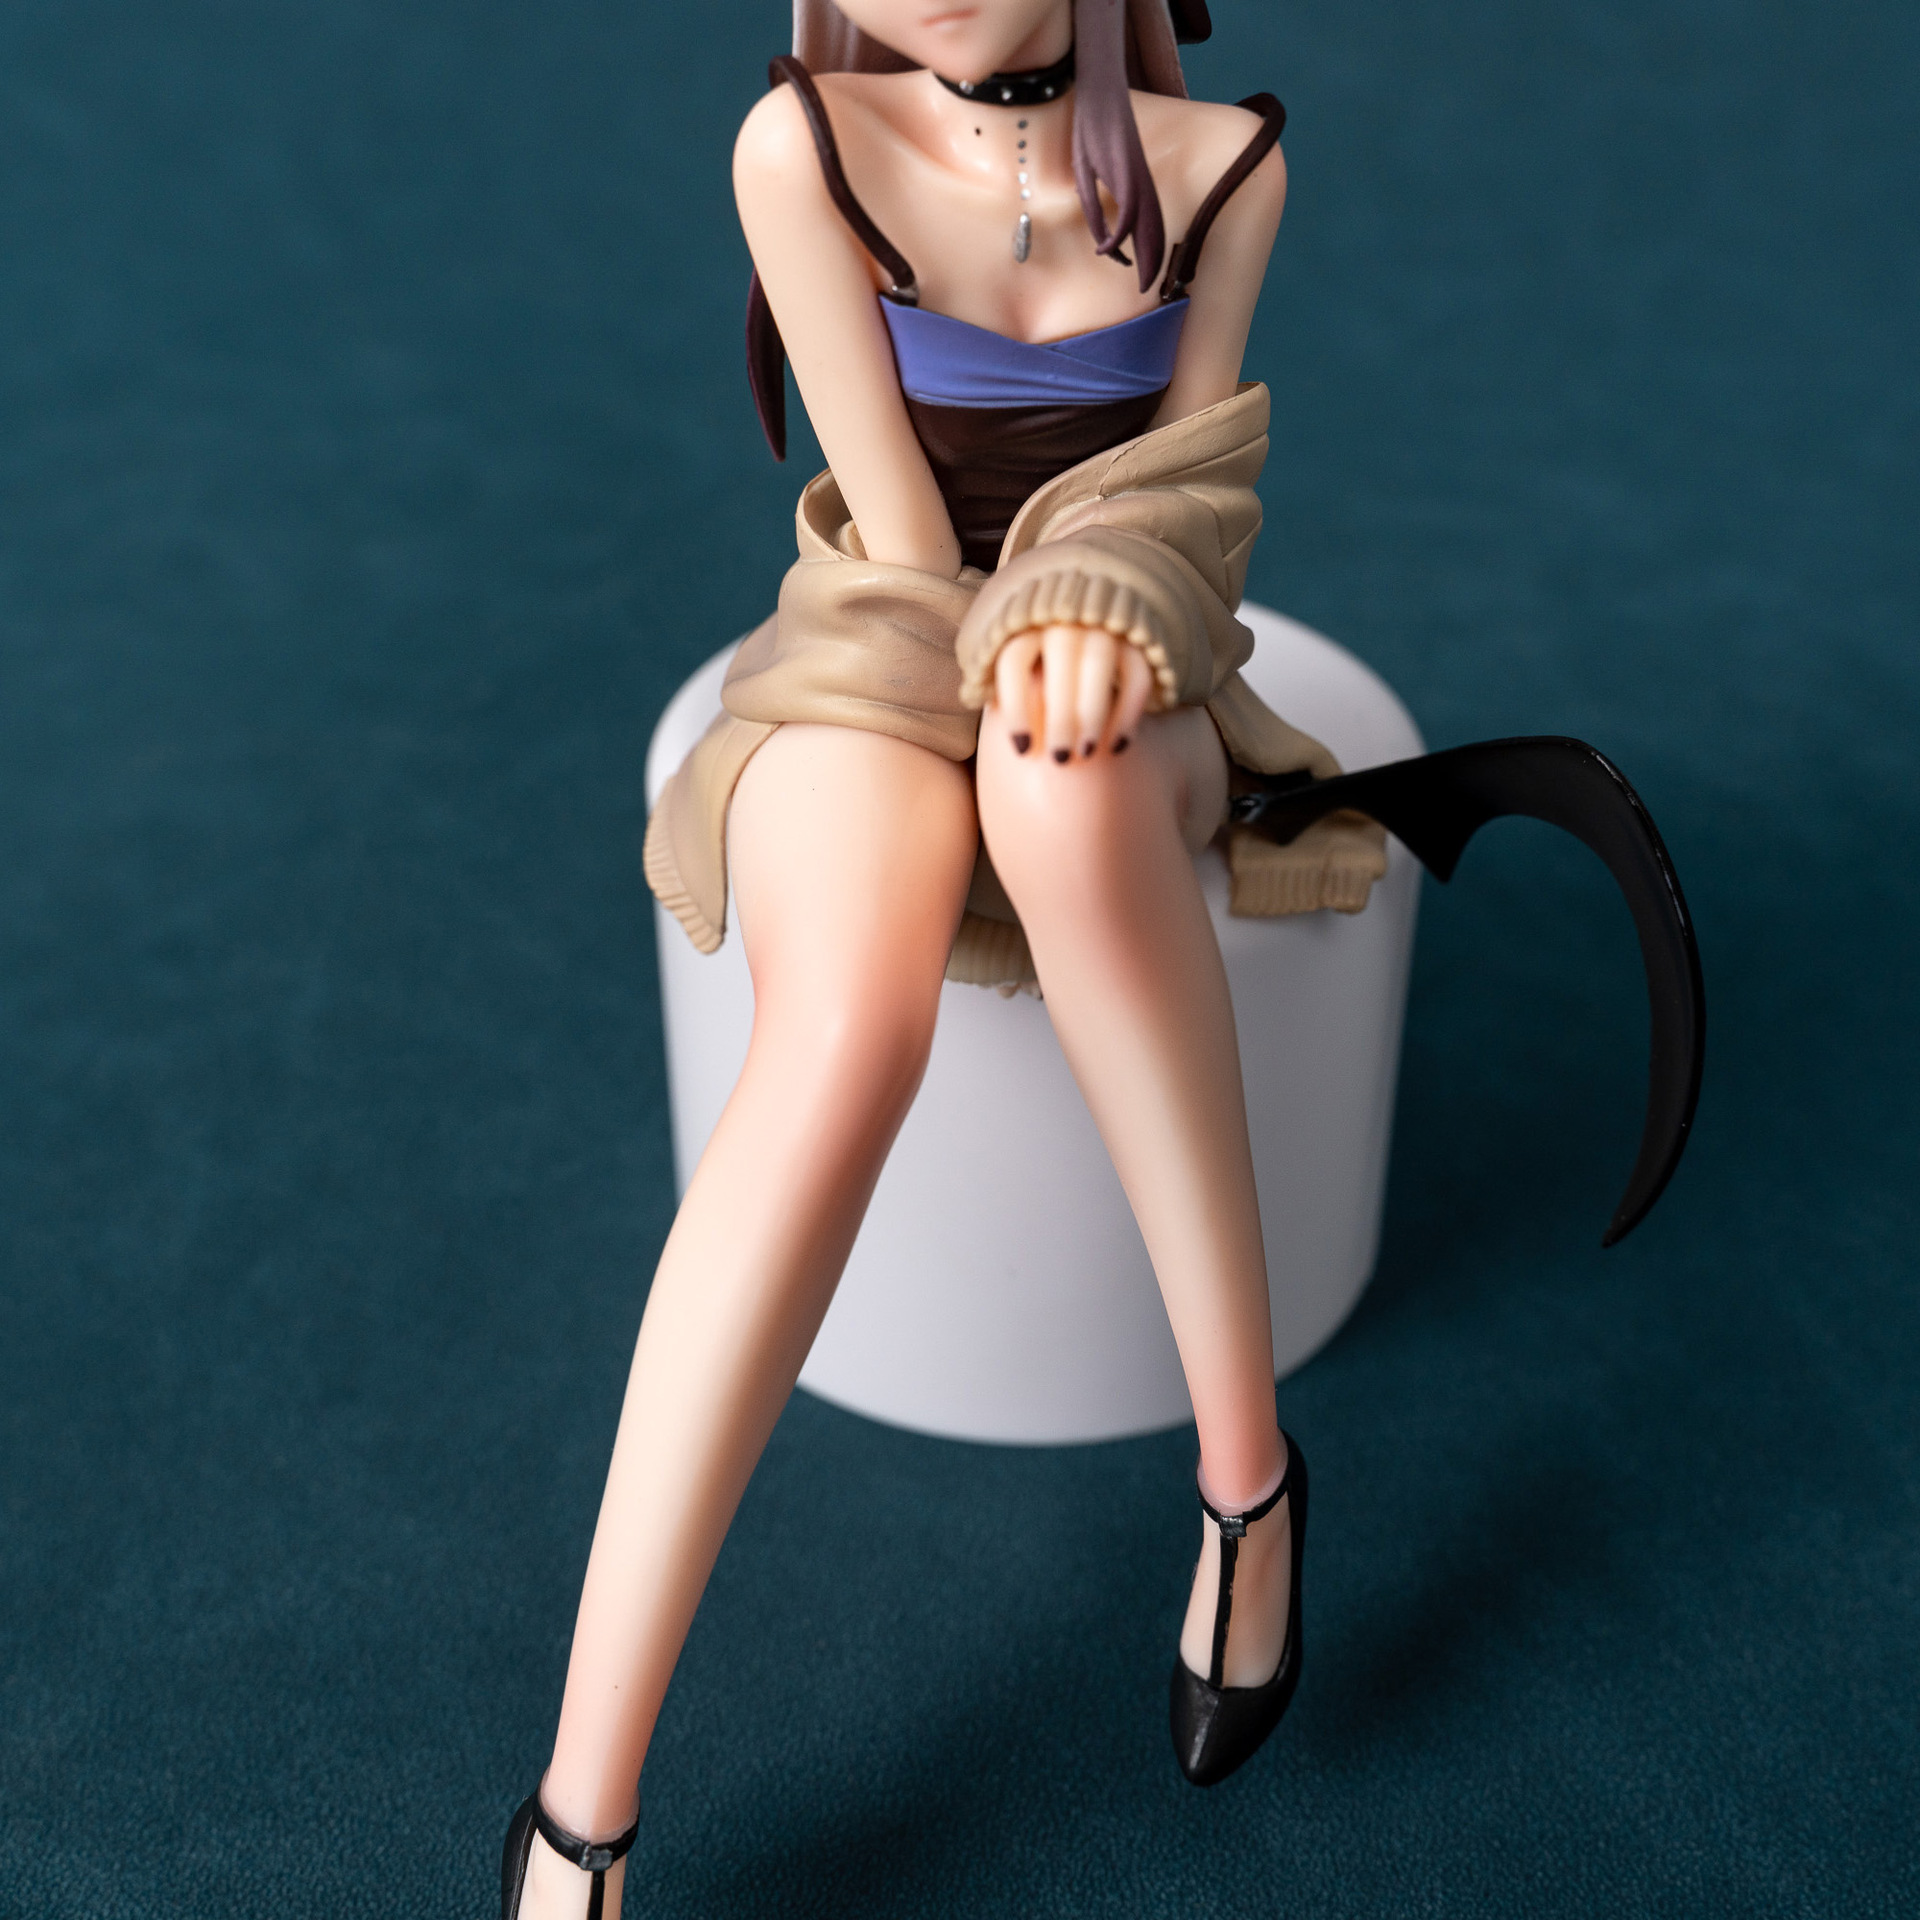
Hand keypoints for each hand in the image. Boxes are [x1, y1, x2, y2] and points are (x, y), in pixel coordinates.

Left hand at [992, 623, 1157, 761]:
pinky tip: (1118, 747)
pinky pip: (1137, 672)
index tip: (1022, 751)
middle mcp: (1063, 616)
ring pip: (1099, 661)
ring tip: (1088, 753)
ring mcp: (1101, 623)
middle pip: (1060, 658)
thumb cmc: (1032, 652)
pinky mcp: (1135, 638)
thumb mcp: (1005, 650)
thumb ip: (991, 669)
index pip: (1014, 660)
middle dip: (1061, 714)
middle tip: (1060, 760)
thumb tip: (970, 695)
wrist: (1082, 611)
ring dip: (1094, 710)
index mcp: (1023, 621)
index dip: (1016, 707)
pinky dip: (1130, 710)